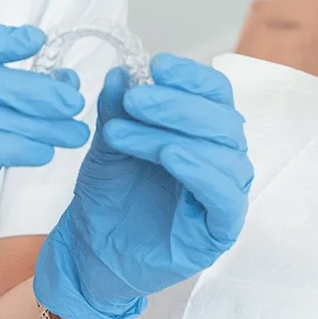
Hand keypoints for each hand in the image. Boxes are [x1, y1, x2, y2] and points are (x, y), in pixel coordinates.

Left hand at [33, 54, 252, 318]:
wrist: (91, 253)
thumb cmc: (109, 196)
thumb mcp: (109, 144)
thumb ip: (118, 109)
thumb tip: (121, 72)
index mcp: (204, 132)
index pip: (215, 93)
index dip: (191, 76)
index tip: (156, 65)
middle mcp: (223, 158)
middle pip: (221, 119)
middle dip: (176, 103)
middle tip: (135, 98)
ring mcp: (225, 193)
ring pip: (222, 152)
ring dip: (174, 133)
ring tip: (126, 132)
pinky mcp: (221, 229)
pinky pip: (224, 196)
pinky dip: (200, 171)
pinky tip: (171, 156)